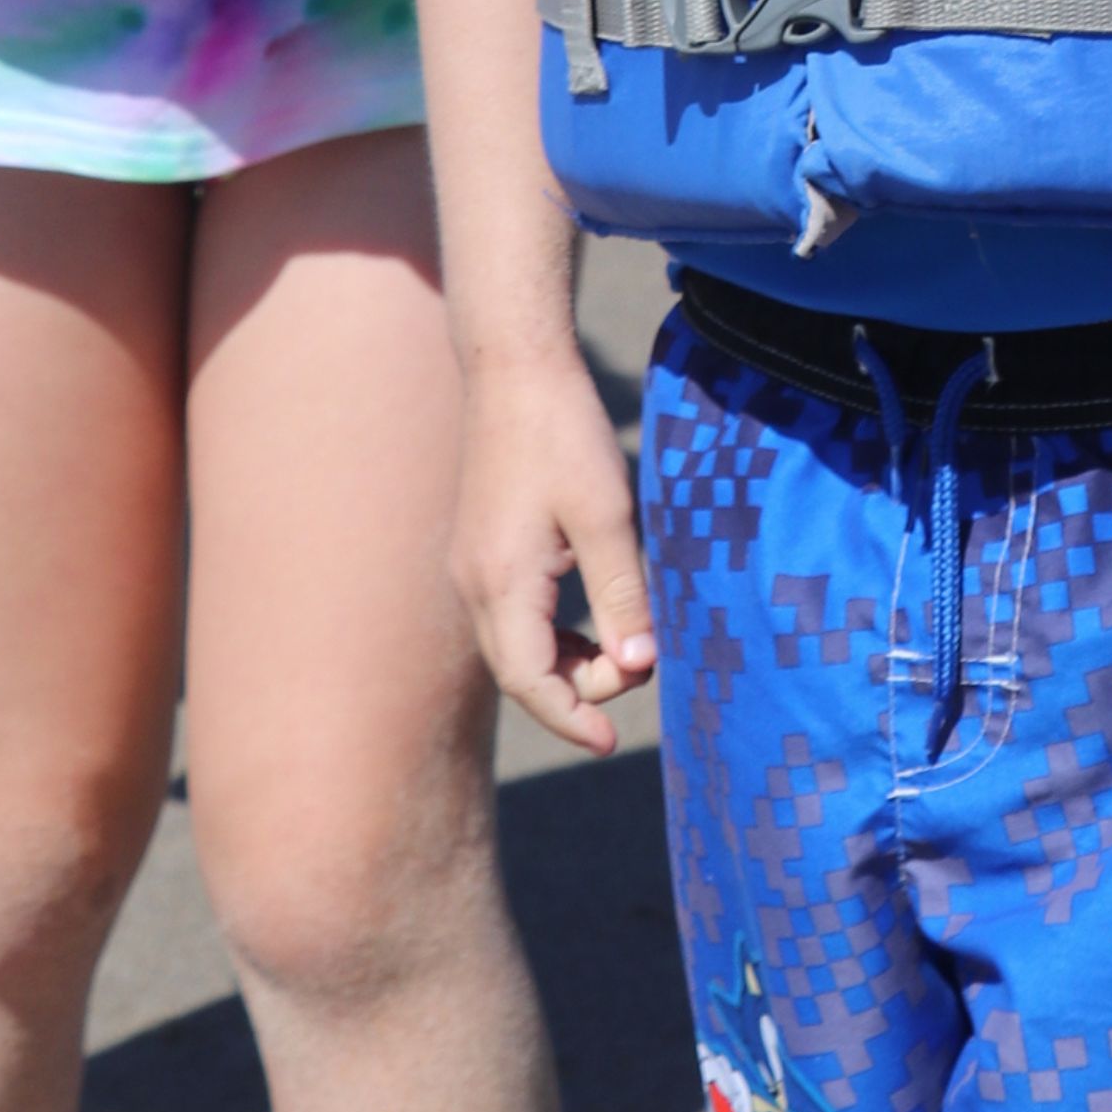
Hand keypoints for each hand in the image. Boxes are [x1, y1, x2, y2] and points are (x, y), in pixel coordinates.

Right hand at [449, 349, 657, 754]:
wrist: (514, 368)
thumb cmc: (562, 435)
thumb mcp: (607, 516)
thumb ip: (622, 595)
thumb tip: (637, 666)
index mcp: (500, 584)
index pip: (529, 681)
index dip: (571, 719)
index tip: (612, 743)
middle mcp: (473, 583)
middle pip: (521, 669)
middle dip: (578, 690)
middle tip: (640, 671)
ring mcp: (472, 565)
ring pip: (516, 645)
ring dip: (567, 662)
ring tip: (624, 652)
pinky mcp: (481, 548)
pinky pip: (512, 615)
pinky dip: (552, 633)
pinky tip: (594, 619)